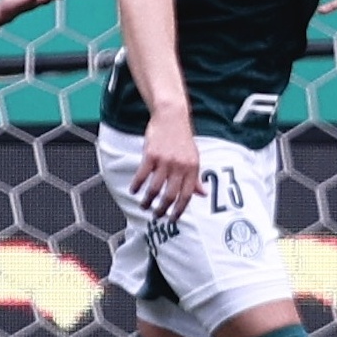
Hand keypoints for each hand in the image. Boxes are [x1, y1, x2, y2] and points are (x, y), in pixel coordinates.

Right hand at [132, 109, 202, 223]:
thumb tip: (202, 194)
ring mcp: (165, 161)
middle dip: (162, 209)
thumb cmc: (182, 138)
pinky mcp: (151, 155)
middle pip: (170, 195)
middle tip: (157, 215)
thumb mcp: (194, 157)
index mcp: (192, 168)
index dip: (179, 210)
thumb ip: (196, 177)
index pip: (187, 195)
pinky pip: (142, 175)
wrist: (171, 117)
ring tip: (144, 205)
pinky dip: (137, 185)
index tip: (173, 219)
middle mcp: (180, 166)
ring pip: (155, 188)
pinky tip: (134, 191)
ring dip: (148, 200)